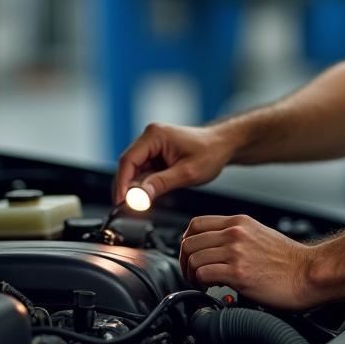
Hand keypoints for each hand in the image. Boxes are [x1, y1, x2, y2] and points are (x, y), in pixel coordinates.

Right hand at [114, 122, 234, 204]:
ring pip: (135, 170)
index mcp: (155, 135)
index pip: (128, 160)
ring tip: (138, 206)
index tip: (121, 202)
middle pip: (128, 165)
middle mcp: (150, 137)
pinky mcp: (157, 154)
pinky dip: (143, 185)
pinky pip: (144, 171)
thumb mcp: (187, 173)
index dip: (122, 183)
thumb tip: (138, 197)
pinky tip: (146, 197)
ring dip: (135, 187)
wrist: (224, 145)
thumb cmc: (210, 152)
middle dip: (127, 187)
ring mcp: (153, 145)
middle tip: (127, 208)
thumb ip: (161, 183)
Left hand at [179, 214, 318, 310]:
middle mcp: (235, 234)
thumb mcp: (260, 234)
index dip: (186, 241)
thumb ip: (237, 237)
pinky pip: (203, 275)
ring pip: (192, 258)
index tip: (189, 254)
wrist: (310, 273)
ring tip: (201, 284)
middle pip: (189, 241)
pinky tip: (209, 290)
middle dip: (184, 261)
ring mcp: (236, 252)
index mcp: (239, 222)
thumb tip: (218, 248)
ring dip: (191, 275)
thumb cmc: (290, 260)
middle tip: (191, 274)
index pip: (196, 223)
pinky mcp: (238, 273)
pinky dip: (200, 285)